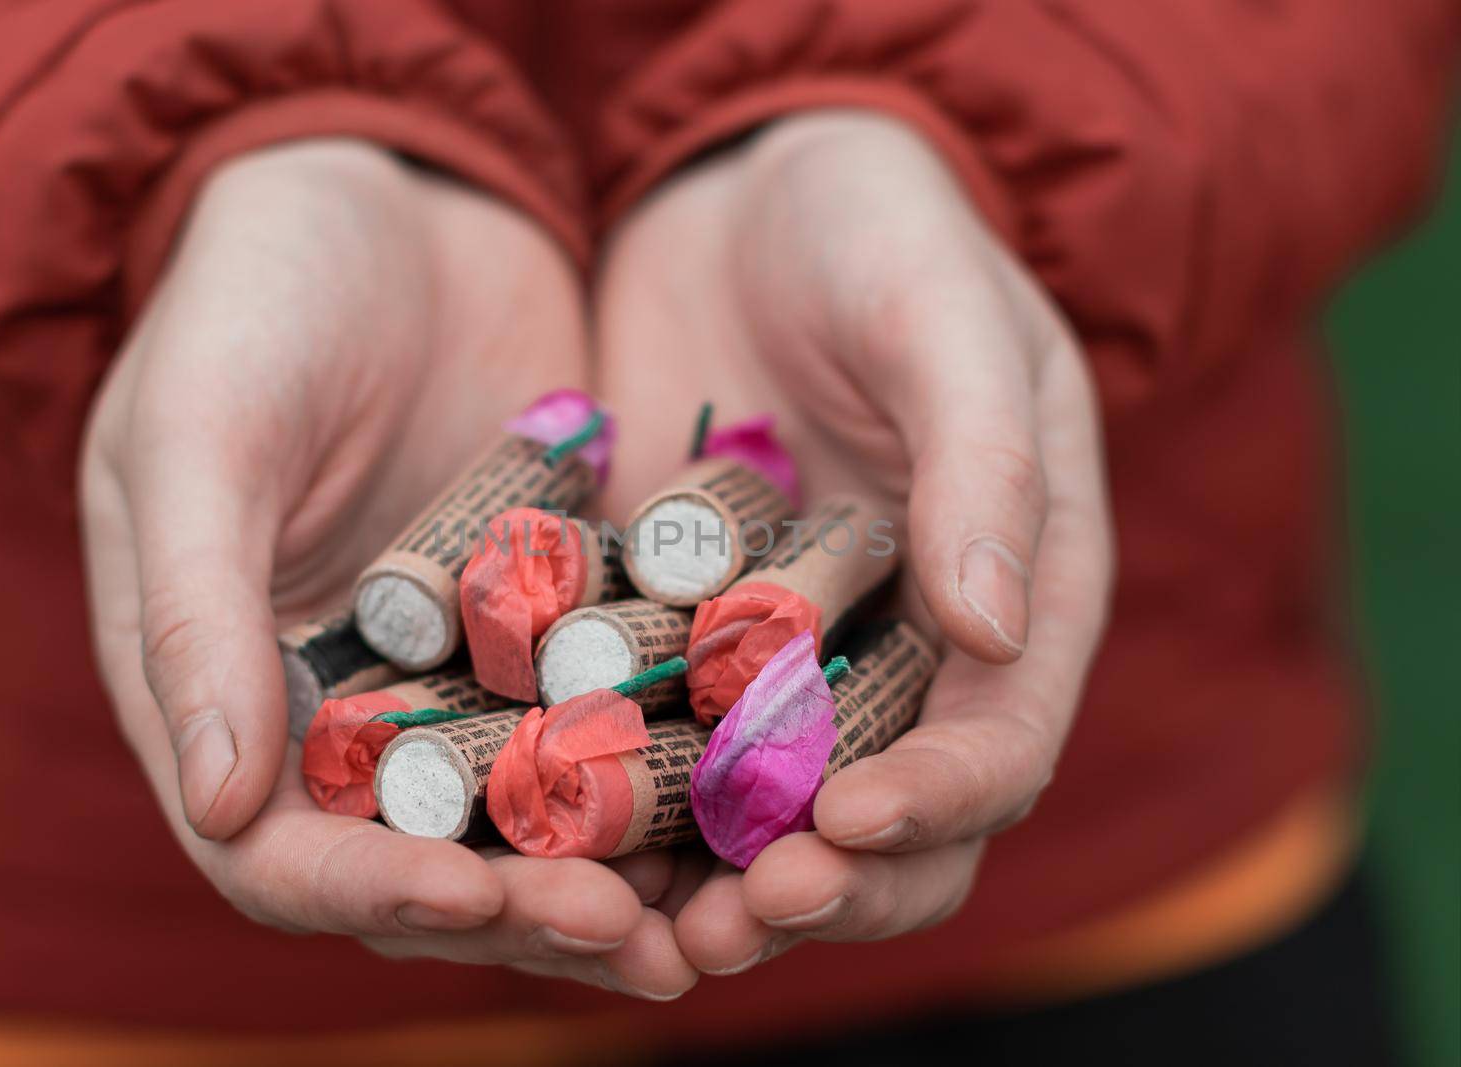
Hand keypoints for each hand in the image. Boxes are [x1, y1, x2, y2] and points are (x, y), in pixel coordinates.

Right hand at [81, 140, 692, 997]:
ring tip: (711, 909)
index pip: (281, 852)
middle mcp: (349, 711)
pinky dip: (671, 769)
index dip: (371, 891)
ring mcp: (462, 677)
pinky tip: (748, 792)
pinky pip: (614, 721)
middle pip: (427, 864)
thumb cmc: (258, 297)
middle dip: (521, 909)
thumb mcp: (202, 434)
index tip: (475, 892)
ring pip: (535, 819)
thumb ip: (195, 612)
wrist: (393, 193)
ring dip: (614, 875)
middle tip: (631, 932)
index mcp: (232, 690)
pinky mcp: (560, 627)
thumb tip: (220, 803)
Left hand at [595, 111, 1113, 972]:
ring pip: (768, 816)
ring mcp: (791, 660)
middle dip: (825, 884)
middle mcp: (909, 654)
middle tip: (740, 918)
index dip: (940, 799)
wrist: (746, 191)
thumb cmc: (877, 228)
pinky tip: (555, 838)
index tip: (848, 818)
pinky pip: (658, 746)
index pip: (1001, 740)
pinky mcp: (680, 640)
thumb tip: (1000, 635)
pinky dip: (618, 805)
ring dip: (714, 886)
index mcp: (1016, 594)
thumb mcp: (944, 317)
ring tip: (645, 929)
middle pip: (891, 823)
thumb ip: (985, 462)